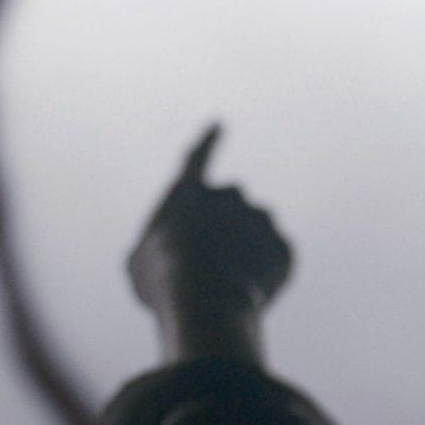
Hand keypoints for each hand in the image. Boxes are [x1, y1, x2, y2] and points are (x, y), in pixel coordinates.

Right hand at [128, 125, 291, 362]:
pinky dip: (260, 280)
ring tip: (223, 289)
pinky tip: (244, 295)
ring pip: (253, 238)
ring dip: (242, 258)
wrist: (206, 300)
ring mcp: (260, 219)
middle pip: (229, 213)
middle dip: (223, 235)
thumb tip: (180, 254)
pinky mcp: (282, 246)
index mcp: (190, 191)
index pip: (198, 158)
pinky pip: (272, 263)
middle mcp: (230, 195)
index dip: (208, 142)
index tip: (220, 125)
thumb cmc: (163, 281)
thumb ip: (162, 247)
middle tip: (209, 269)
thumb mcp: (142, 263)